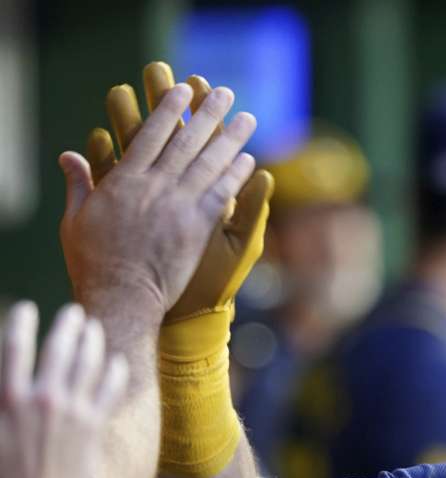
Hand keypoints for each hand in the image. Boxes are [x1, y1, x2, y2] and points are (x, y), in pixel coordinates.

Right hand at [0, 302, 127, 477]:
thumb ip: (0, 404)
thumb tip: (5, 387)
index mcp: (7, 398)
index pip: (15, 347)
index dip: (22, 323)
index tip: (28, 309)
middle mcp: (42, 398)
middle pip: (59, 348)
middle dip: (68, 326)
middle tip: (75, 313)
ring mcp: (72, 410)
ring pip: (89, 363)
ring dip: (93, 342)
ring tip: (94, 329)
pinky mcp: (94, 427)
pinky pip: (110, 390)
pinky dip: (115, 372)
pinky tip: (118, 362)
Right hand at [59, 66, 256, 321]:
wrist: (120, 296)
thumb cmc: (93, 262)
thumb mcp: (76, 220)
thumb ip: (79, 184)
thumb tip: (71, 155)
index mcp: (123, 182)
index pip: (149, 136)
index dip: (167, 110)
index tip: (182, 90)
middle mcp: (152, 187)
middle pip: (185, 141)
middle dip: (206, 113)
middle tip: (225, 92)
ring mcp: (177, 205)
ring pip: (208, 163)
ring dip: (230, 138)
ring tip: (247, 118)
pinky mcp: (196, 227)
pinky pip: (222, 194)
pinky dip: (236, 175)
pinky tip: (250, 160)